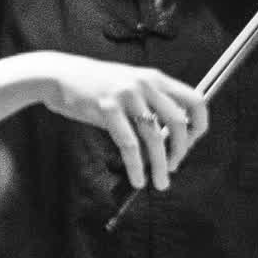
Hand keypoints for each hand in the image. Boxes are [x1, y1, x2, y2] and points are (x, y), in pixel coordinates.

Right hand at [31, 54, 211, 188]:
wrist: (59, 75)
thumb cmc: (93, 86)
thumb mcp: (128, 88)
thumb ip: (148, 108)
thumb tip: (164, 143)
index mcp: (155, 78)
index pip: (195, 100)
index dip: (198, 126)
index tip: (190, 144)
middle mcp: (145, 84)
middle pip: (178, 122)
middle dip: (180, 150)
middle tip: (173, 167)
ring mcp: (126, 95)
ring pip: (154, 137)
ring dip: (160, 166)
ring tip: (159, 182)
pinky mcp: (107, 108)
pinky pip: (129, 144)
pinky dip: (136, 166)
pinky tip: (137, 178)